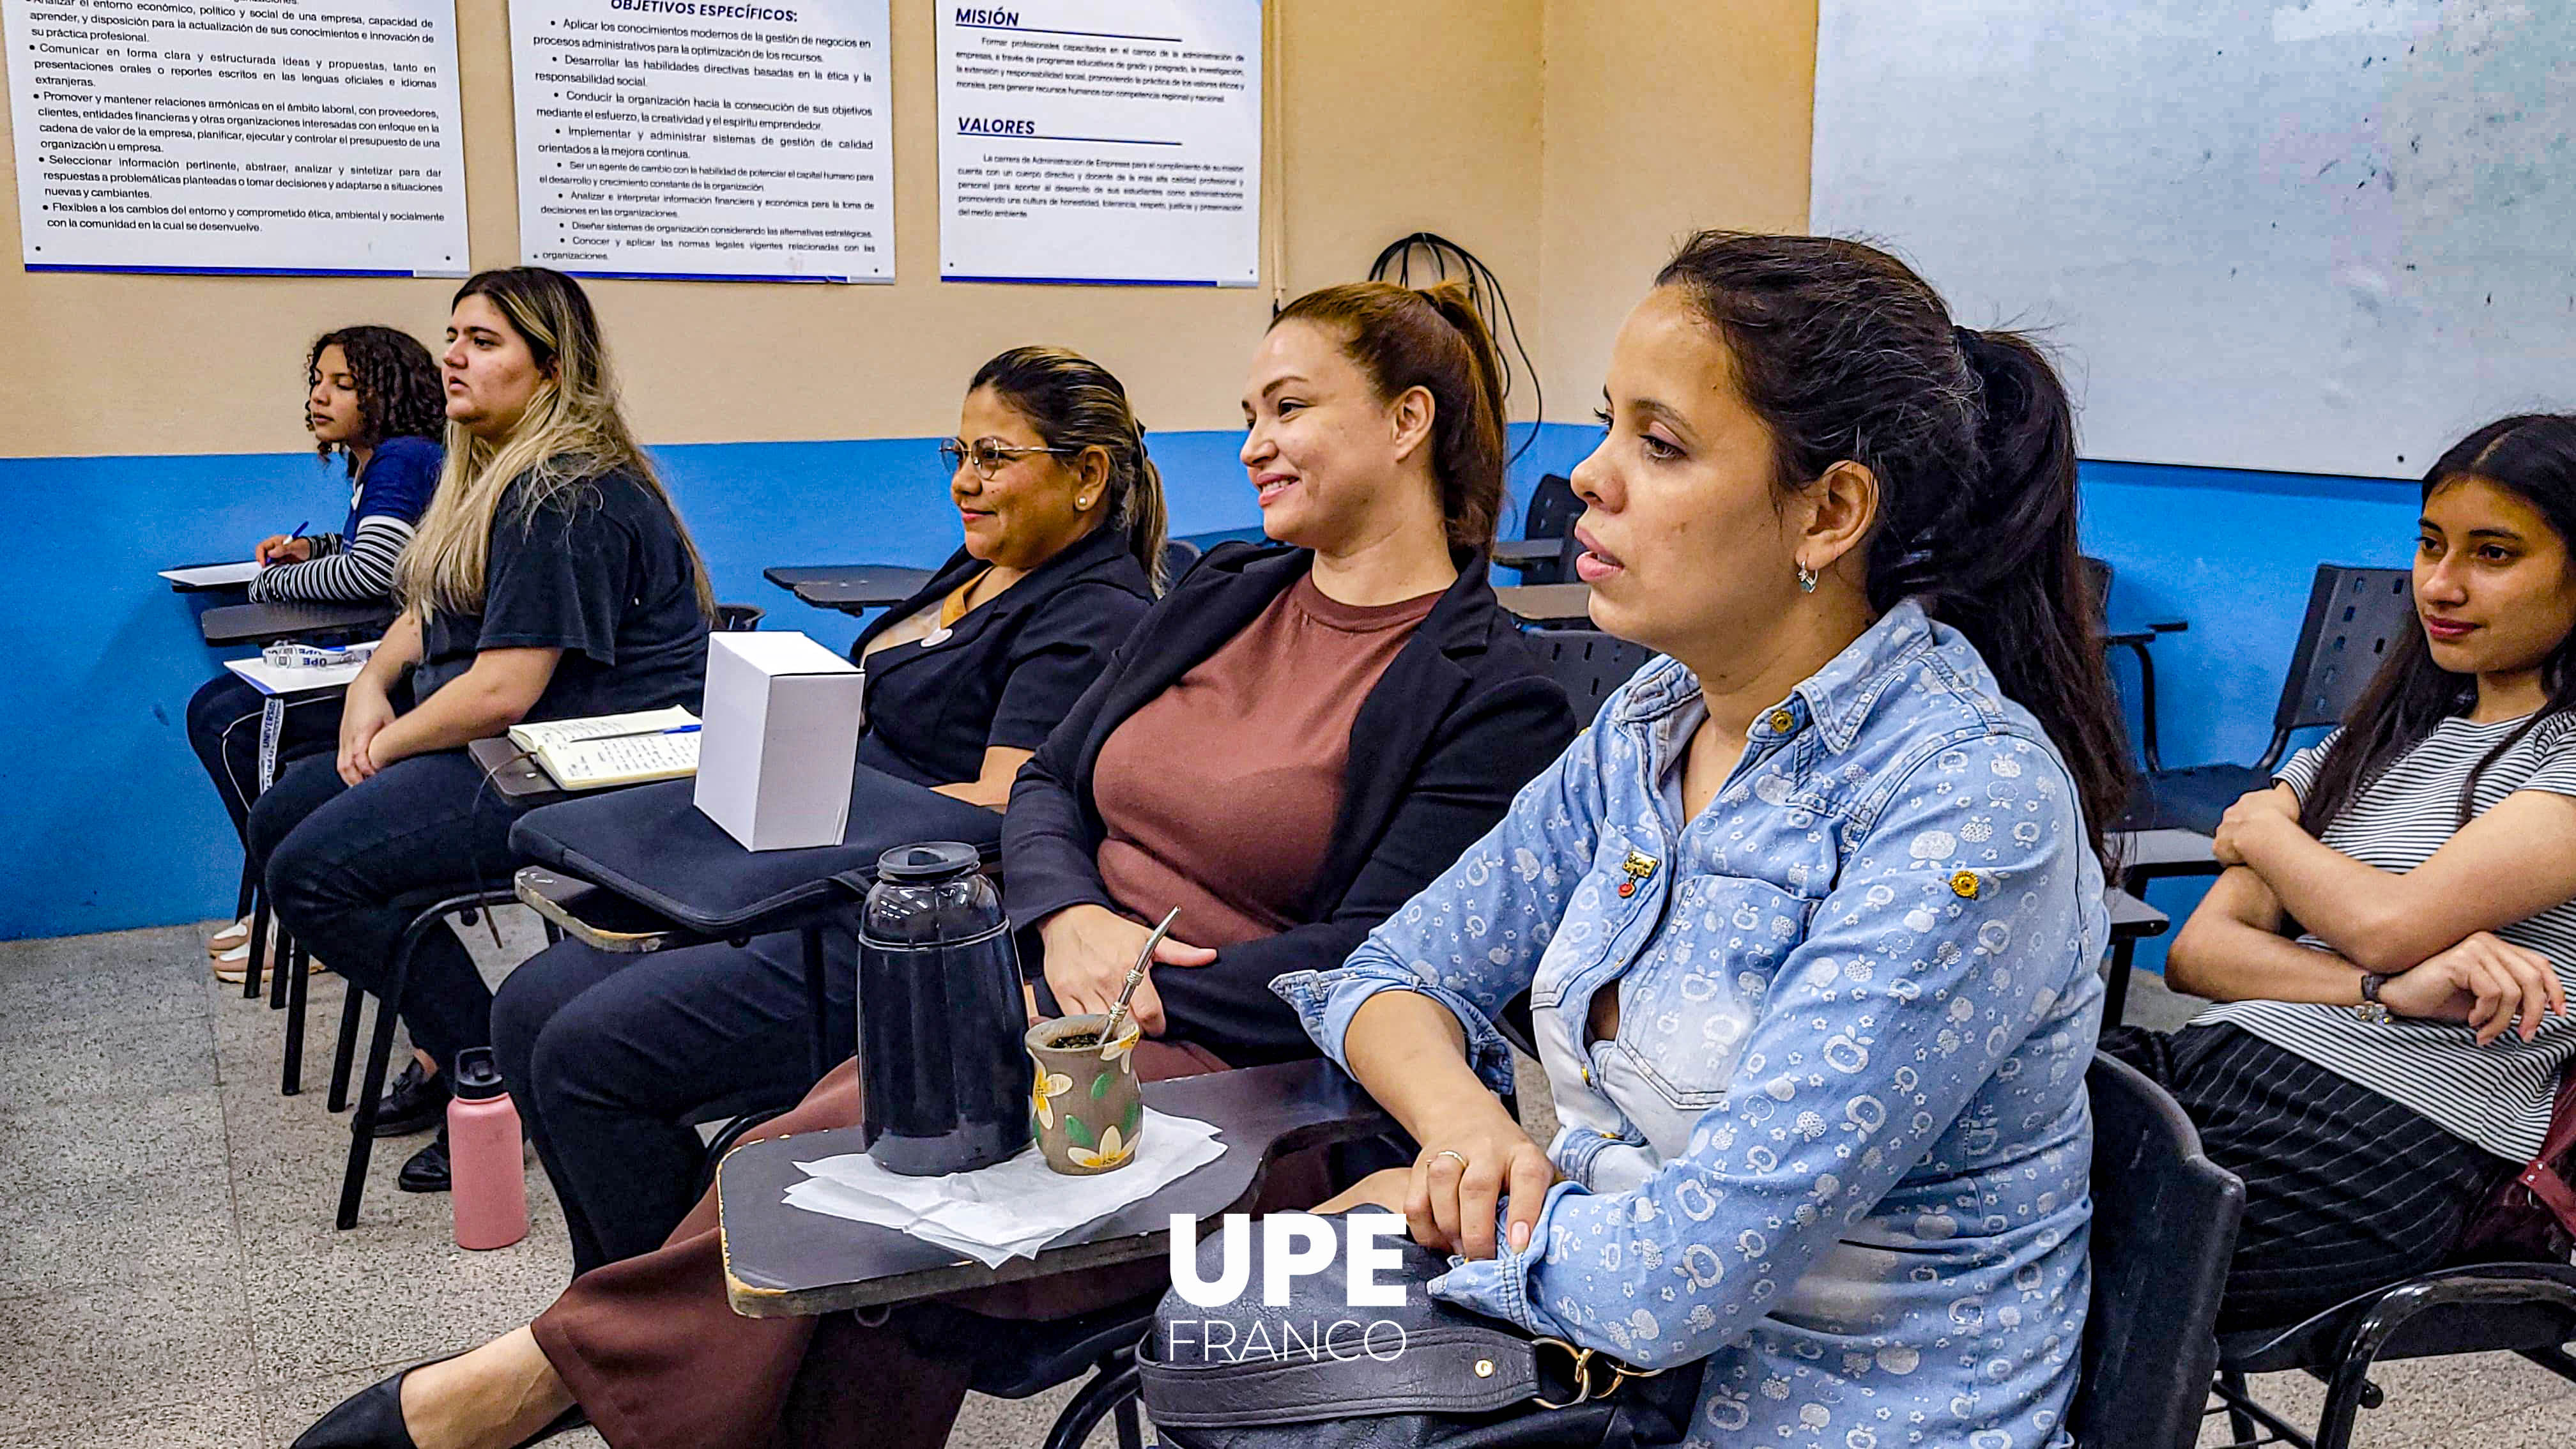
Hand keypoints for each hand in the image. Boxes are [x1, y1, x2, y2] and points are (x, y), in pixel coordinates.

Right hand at [255, 534, 312, 565]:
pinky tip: (279, 570)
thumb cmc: (304, 546)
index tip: (264, 564)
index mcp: (275, 541)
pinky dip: (274, 568)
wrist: (313, 551)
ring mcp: (276, 554)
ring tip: (275, 569)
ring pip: (267, 561)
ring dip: (269, 566)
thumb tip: (271, 553)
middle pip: (262, 555)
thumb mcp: (295, 547)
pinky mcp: (280, 561)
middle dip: (263, 562)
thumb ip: (283, 549)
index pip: (261, 547)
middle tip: (267, 569)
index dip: (260, 556)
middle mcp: (273, 547)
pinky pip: (273, 565)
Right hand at [337, 682, 396, 785]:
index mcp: (362, 732)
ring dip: (352, 781)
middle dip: (359, 782)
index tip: (379, 778)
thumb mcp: (390, 720)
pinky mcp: (342, 742)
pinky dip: (347, 774)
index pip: (361, 757)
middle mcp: (349, 738)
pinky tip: (357, 781)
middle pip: (348, 767)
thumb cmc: (378, 706)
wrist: (362, 692)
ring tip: (364, 791)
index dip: (369, 770)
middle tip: (372, 792)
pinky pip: (341, 763)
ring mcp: (343, 741)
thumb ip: (393, 739)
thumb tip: (402, 756)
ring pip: (342, 767)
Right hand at [1035, 904, 1215, 1035]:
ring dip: (1115, 1032)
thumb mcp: (1147, 937)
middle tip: (1140, 1026)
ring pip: (1104, 1028)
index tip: (1157, 1025)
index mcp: (1129, 964)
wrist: (1068, 918)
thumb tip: (1210, 955)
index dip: (1157, 1026)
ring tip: (1120, 1025)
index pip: (1148, 1012)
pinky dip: (1091, 1030)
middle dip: (1138, 1030)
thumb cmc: (1110, 930)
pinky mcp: (1063, 994)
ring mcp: (1082, 987)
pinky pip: (1079, 1025)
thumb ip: (1179, 952)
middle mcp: (1105, 978)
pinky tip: (1099, 1024)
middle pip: (1127, 1024)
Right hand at [1400, 1108, 1557, 1260]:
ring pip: (1442, 1186)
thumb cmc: (1510, 1163)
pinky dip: (1425, 1230)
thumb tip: (1548, 1250)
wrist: (1468, 1120)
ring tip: (1461, 1249)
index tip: (1519, 1247)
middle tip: (1483, 1261)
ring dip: (1449, 1227)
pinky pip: (1415, 1202)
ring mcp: (1450, 1153)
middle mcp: (1487, 1149)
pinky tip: (1441, 1241)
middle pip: (1477, 1187)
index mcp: (1523, 1155)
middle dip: (1477, 1233)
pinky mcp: (1421, 1166)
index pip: (1527, 1178)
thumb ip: (1547, 1207)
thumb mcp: (1538, 1176)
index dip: (1524, 1213)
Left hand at [2212, 790, 2300, 866]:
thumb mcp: (2287, 796)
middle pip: (2237, 821)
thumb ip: (2284, 790)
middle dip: (2246, 830)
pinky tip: (2243, 863)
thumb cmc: (2278, 815)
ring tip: (2254, 853)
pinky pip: (2224, 854)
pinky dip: (2231, 858)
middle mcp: (2231, 813)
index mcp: (2248, 800)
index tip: (2267, 824)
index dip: (2259, 817)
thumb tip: (2285, 786)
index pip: (2250, 807)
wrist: (2263, 832)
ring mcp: (2223, 830)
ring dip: (2238, 844)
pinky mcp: (2219, 847)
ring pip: (2228, 837)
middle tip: (2261, 840)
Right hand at [2378, 932, 2568, 1044]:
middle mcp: (2488, 942)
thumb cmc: (2436, 997)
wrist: (2396, 994)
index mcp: (2495, 947)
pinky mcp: (2461, 960)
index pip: (2540, 964)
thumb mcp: (2481, 999)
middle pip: (2532, 979)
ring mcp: (2474, 948)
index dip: (2555, 989)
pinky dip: (2486, 1015)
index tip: (2559, 1014)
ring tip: (2485, 1034)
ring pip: (2512, 992)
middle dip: (2534, 1014)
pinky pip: (2492, 995)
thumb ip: (2509, 996)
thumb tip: (2542, 1011)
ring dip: (2502, 1022)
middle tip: (2524, 1036)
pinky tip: (2470, 1021)